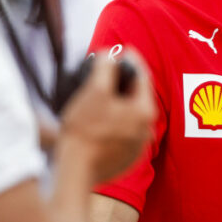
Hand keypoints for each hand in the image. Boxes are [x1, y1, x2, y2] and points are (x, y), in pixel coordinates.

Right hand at [58, 50, 154, 184]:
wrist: (74, 171)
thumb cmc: (84, 130)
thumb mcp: (94, 91)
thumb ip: (106, 67)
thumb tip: (109, 55)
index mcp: (144, 112)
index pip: (142, 76)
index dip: (130, 60)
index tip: (122, 51)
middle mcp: (147, 130)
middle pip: (136, 97)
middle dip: (122, 82)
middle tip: (107, 72)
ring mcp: (137, 147)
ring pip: (129, 115)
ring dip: (117, 103)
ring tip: (98, 95)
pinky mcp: (125, 159)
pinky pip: (123, 133)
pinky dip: (113, 122)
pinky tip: (97, 119)